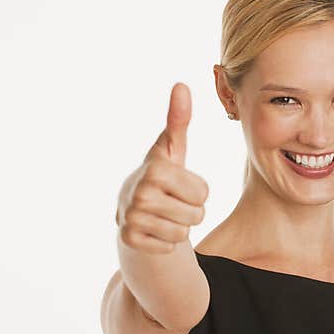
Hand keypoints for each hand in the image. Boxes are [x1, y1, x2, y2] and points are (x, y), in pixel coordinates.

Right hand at [116, 83, 209, 253]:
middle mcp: (140, 193)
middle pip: (197, 215)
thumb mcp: (171, 149)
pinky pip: (169, 247)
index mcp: (155, 170)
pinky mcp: (129, 240)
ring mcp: (132, 218)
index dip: (197, 192)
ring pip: (184, 233)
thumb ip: (178, 120)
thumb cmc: (160, 176)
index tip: (179, 185)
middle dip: (190, 211)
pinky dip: (165, 242)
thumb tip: (181, 85)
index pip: (204, 193)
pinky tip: (153, 229)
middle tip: (171, 202)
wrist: (131, 209)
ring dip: (179, 227)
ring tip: (163, 214)